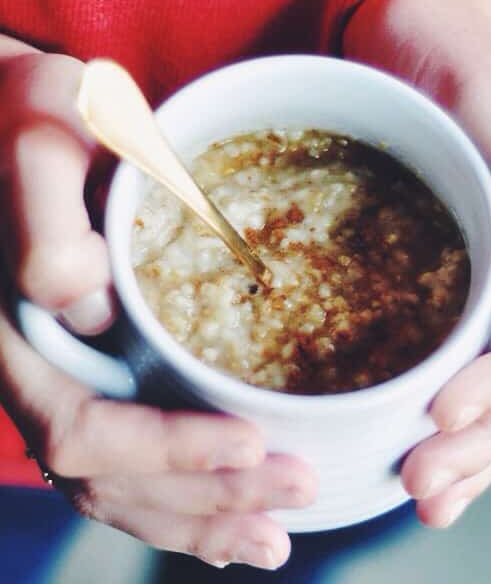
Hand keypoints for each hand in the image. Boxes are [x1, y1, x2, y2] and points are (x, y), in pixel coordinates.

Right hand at [0, 45, 315, 568]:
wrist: (28, 120)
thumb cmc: (31, 119)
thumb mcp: (37, 142)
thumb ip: (43, 214)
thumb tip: (74, 296)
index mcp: (22, 335)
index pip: (86, 428)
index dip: (167, 450)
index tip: (252, 444)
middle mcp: (44, 373)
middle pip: (116, 476)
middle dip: (208, 496)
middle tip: (294, 496)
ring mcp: (72, 380)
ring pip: (125, 486)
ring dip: (201, 518)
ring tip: (274, 539)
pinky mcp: (102, 372)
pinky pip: (137, 458)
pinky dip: (187, 494)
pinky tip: (234, 509)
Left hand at [344, 0, 490, 526]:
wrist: (419, 31)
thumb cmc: (452, 57)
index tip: (442, 416)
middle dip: (484, 440)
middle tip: (422, 483)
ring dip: (471, 449)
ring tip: (423, 494)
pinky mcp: (455, 283)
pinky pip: (465, 363)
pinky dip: (448, 416)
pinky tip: (414, 450)